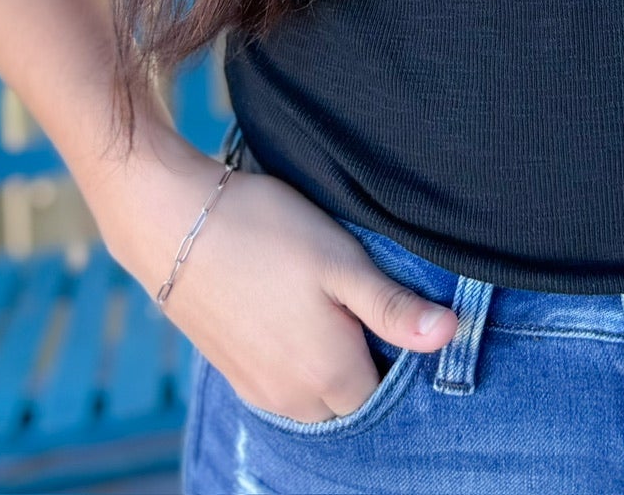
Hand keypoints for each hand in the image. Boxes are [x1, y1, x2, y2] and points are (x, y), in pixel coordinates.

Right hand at [98, 138, 458, 421]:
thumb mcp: (342, 262)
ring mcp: (259, 392)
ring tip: (327, 301)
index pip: (388, 389)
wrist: (173, 223)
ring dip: (330, 362)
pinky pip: (284, 388)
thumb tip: (450, 334)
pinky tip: (293, 312)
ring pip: (317, 396)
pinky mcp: (233, 375)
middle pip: (352, 399)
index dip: (398, 349)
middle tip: (361, 298)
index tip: (393, 304)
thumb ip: (395, 308)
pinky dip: (298, 361)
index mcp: (331, 377)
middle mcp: (295, 401)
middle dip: (366, 360)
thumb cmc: (266, 234)